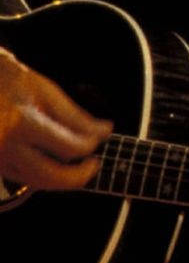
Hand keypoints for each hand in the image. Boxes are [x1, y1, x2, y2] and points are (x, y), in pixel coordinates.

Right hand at [0, 48, 111, 189]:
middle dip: (79, 175)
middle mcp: (4, 145)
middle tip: (94, 164)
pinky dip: (43, 174)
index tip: (101, 135)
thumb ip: (75, 116)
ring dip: (62, 179)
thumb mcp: (46, 91)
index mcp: (20, 123)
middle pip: (50, 176)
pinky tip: (55, 160)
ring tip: (79, 165)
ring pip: (35, 181)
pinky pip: (22, 176)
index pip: (68, 147)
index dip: (91, 144)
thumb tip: (104, 132)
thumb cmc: (11, 80)